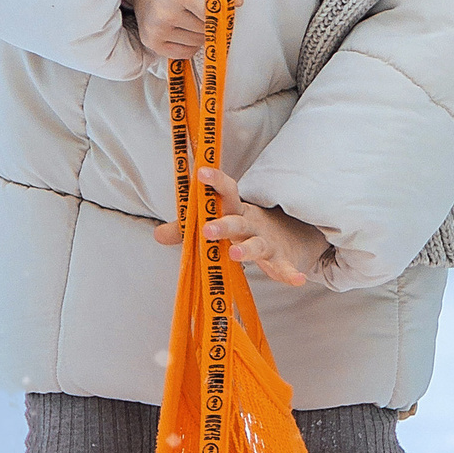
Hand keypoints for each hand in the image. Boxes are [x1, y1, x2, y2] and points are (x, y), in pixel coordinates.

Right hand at [125, 0, 245, 60]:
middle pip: (210, 29)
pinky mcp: (151, 41)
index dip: (222, 5)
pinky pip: (186, 52)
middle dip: (210, 15)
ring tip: (186, 6)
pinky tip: (180, 20)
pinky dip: (190, 40)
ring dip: (200, 28)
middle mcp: (164, 14)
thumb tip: (238, 3)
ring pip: (200, 42)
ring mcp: (155, 30)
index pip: (217, 15)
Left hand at [154, 164, 330, 288]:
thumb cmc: (246, 228)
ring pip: (256, 245)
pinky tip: (296, 279)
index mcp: (236, 211)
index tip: (201, 173)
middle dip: (223, 225)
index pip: (226, 194)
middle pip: (237, 221)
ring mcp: (267, 241)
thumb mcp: (220, 224)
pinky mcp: (280, 259)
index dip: (215, 183)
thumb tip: (158, 234)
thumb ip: (189, 229)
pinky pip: (284, 267)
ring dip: (247, 250)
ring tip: (235, 255)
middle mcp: (252, 223)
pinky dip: (290, 273)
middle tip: (207, 229)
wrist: (292, 235)